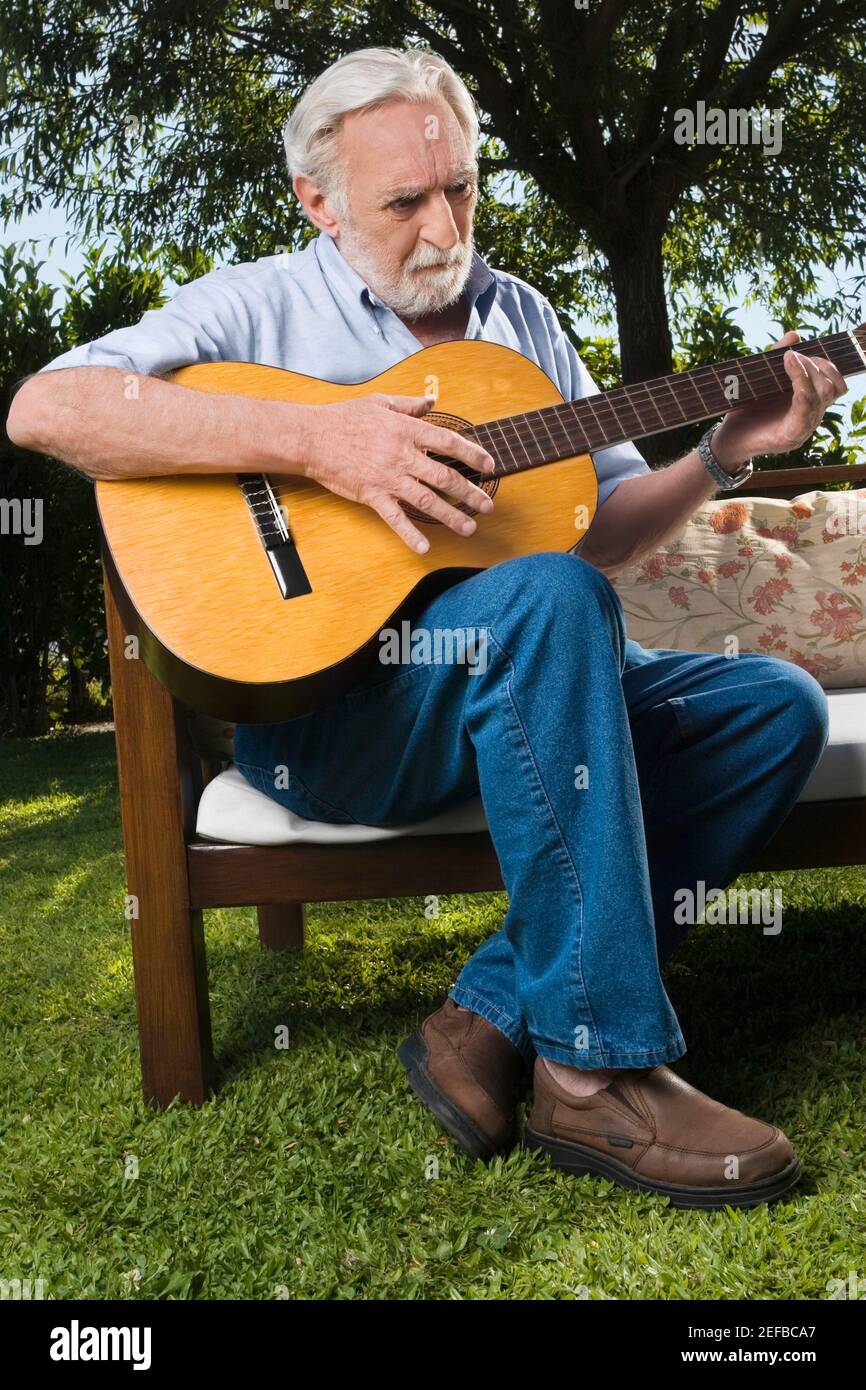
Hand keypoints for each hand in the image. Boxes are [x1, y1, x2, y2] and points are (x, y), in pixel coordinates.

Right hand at [302, 392, 494, 552]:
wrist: (312, 437)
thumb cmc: (344, 418)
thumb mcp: (380, 403)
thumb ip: (409, 405)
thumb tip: (432, 401)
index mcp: (406, 431)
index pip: (448, 443)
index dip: (472, 454)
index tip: (489, 465)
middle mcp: (402, 455)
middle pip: (445, 476)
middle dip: (470, 492)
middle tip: (487, 505)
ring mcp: (388, 477)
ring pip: (427, 500)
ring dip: (451, 515)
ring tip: (470, 527)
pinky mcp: (372, 495)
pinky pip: (395, 518)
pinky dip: (411, 534)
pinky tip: (425, 547)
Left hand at [711, 329, 846, 472]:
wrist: (727, 438)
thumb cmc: (746, 409)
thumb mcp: (763, 379)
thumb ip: (778, 358)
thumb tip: (794, 334)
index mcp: (810, 404)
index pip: (835, 383)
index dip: (825, 364)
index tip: (799, 352)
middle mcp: (811, 417)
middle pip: (832, 387)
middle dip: (814, 365)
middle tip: (790, 356)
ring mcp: (802, 429)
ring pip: (823, 396)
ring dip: (807, 372)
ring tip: (788, 360)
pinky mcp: (789, 437)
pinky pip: (805, 410)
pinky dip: (801, 387)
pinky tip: (788, 372)